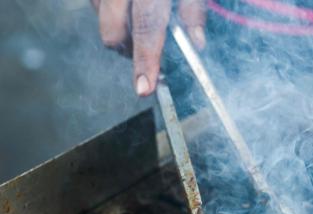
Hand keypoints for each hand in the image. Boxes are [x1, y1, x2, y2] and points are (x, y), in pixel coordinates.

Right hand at [91, 0, 205, 95]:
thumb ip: (193, 7)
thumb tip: (197, 43)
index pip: (147, 27)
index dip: (146, 60)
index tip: (144, 88)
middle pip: (113, 30)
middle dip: (129, 52)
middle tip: (149, 58)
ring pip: (102, 18)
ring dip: (120, 32)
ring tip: (142, 27)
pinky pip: (97, 3)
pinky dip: (112, 13)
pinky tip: (128, 10)